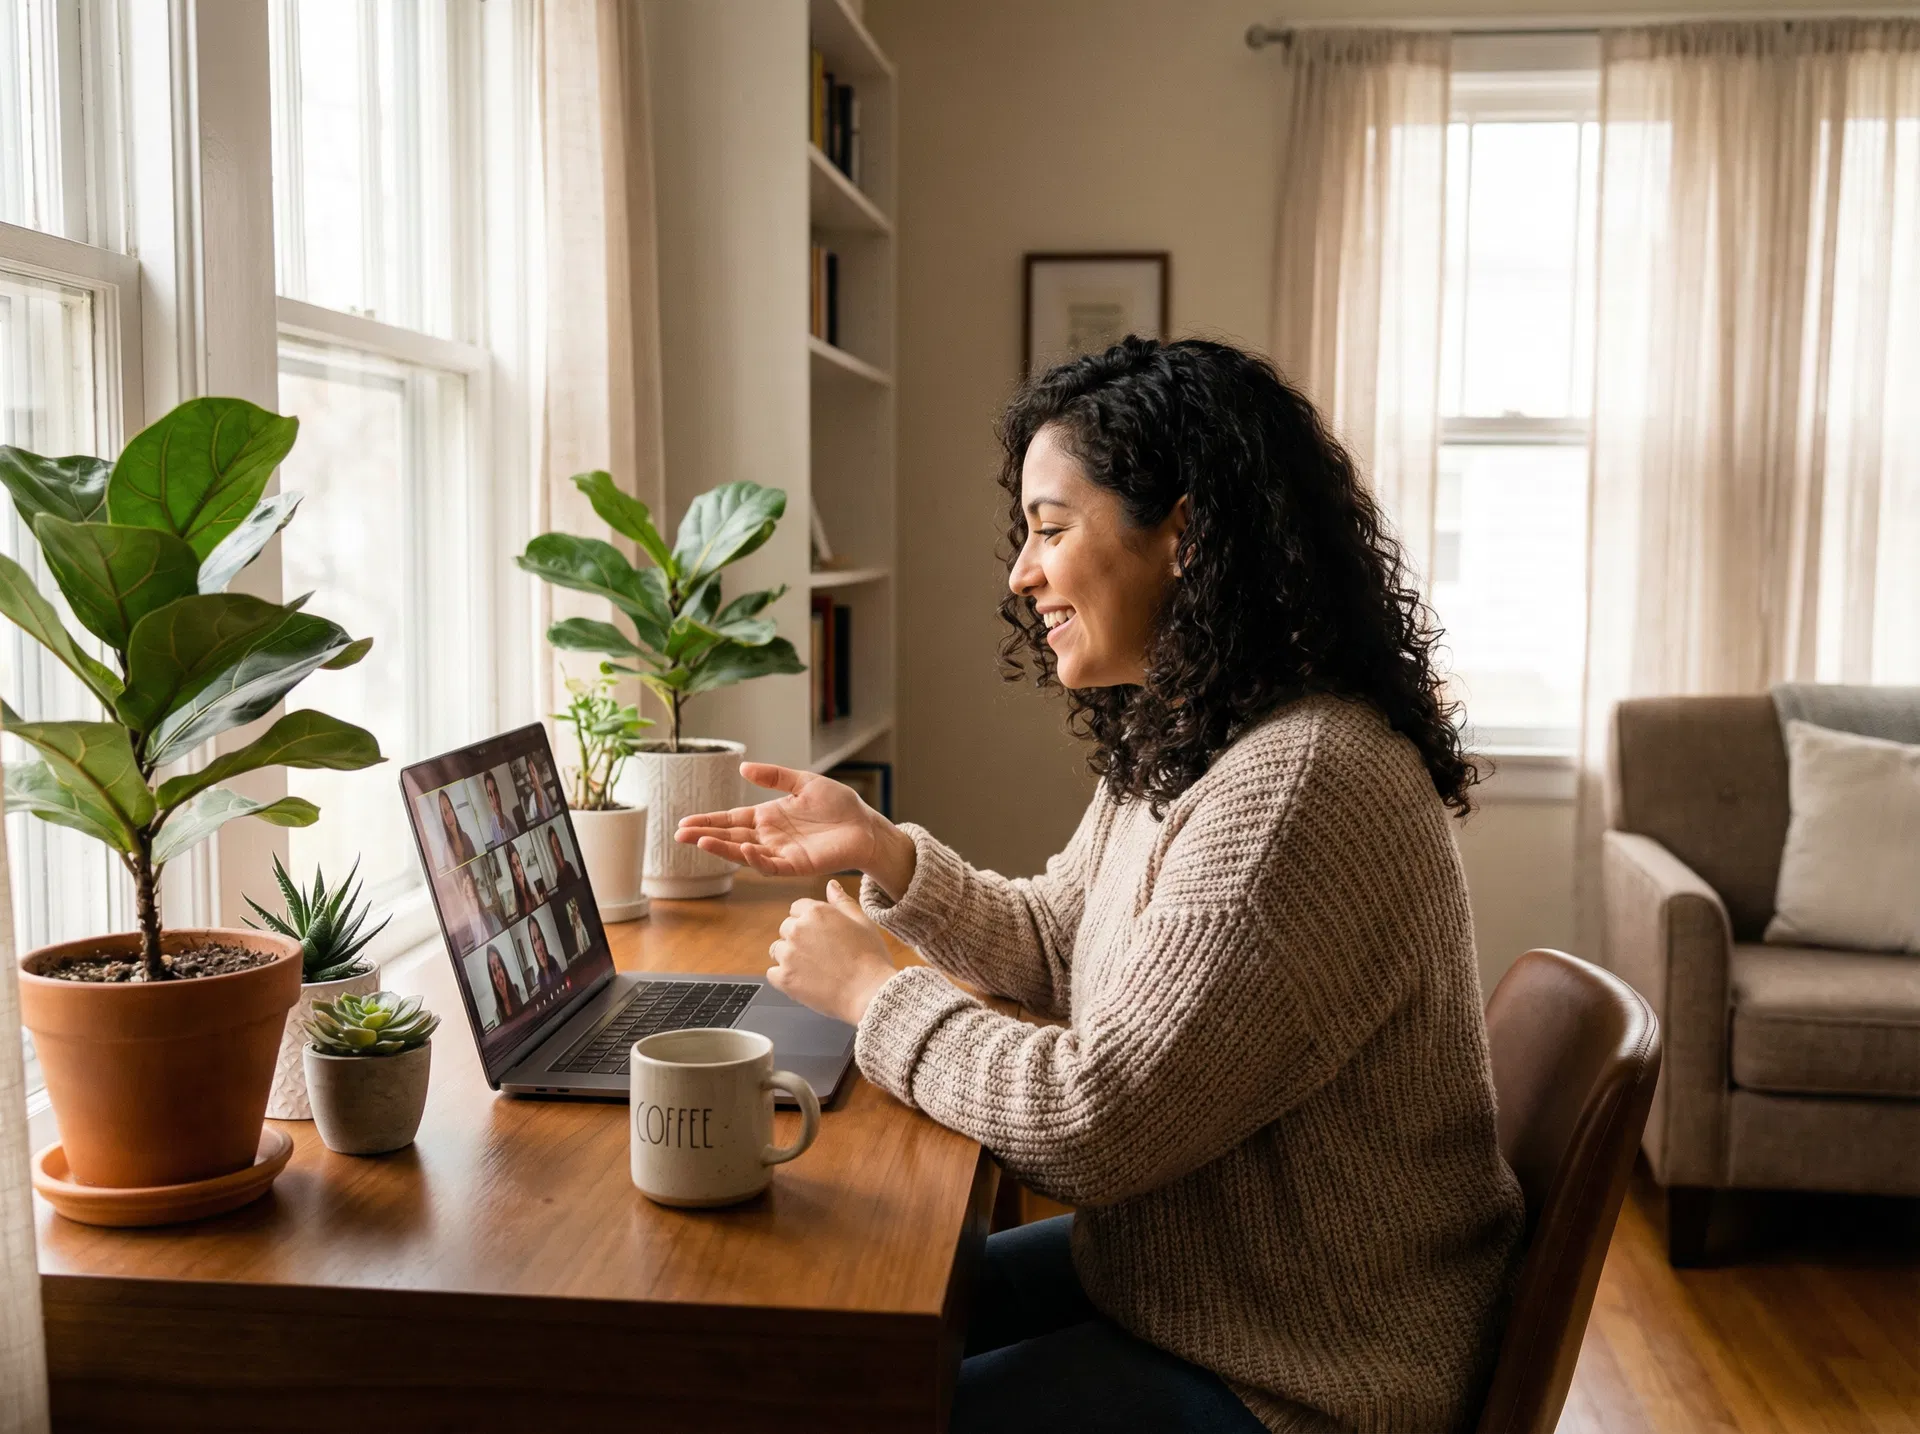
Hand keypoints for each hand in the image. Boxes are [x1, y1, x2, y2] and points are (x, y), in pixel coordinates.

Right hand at [675, 763, 916, 895]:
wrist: (865, 825)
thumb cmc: (839, 805)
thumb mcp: (803, 782)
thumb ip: (774, 776)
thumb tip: (743, 768)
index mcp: (768, 817)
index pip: (731, 820)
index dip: (709, 822)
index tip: (685, 823)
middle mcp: (769, 837)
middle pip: (730, 837)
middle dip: (705, 836)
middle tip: (680, 835)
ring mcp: (780, 852)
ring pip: (744, 853)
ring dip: (723, 848)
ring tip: (701, 842)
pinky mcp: (796, 865)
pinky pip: (770, 865)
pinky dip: (755, 858)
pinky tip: (742, 847)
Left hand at [768, 881, 898, 1026]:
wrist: (869, 992)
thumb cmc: (870, 958)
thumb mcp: (863, 921)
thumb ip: (842, 901)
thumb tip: (830, 885)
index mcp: (816, 912)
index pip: (797, 908)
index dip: (809, 920)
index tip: (820, 934)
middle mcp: (798, 929)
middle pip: (786, 928)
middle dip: (798, 938)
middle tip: (820, 954)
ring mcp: (788, 954)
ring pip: (777, 950)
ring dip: (789, 957)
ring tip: (812, 969)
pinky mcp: (784, 978)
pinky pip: (772, 973)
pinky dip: (784, 977)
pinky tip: (804, 981)